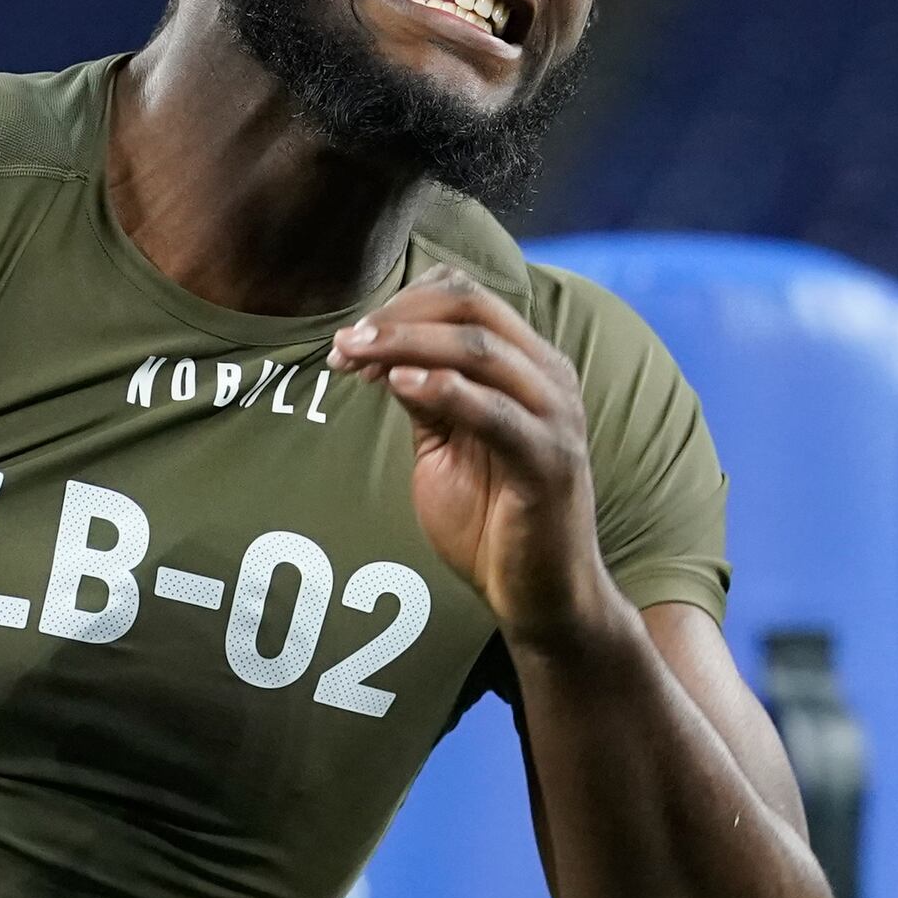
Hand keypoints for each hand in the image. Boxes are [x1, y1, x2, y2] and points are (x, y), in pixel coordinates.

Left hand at [331, 271, 613, 650]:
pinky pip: (494, 411)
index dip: (402, 306)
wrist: (541, 597)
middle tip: (342, 343)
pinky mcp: (549, 461)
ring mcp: (556, 417)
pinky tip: (398, 385)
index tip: (350, 339)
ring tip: (354, 357)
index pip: (465, 299)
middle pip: (470, 308)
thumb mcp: (446, 444)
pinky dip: (443, 388)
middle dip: (396, 318)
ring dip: (406, 344)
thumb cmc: (493, 521)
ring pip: (478, 349)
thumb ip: (424, 395)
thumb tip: (381, 351)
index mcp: (529, 365)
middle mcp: (550, 378)